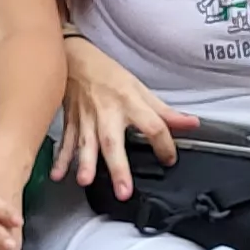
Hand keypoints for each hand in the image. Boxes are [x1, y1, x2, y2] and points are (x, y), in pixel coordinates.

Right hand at [55, 35, 186, 196]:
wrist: (74, 57)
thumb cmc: (108, 74)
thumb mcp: (140, 88)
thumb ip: (164, 111)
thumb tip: (191, 124)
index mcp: (129, 103)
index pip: (152, 126)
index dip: (164, 144)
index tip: (169, 160)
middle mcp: (107, 113)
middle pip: (113, 142)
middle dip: (117, 167)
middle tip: (124, 191)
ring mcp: (86, 119)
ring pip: (85, 144)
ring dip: (85, 163)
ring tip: (85, 181)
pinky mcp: (70, 121)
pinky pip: (66, 142)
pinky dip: (60, 158)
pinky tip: (58, 175)